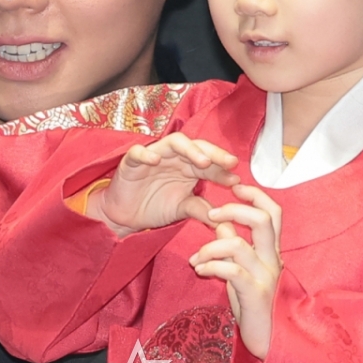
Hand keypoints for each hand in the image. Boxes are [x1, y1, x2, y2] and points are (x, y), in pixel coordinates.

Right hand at [89, 132, 239, 235]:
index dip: (223, 169)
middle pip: (197, 146)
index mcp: (188, 167)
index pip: (210, 162)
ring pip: (173, 142)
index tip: (236, 180)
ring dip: (189, 149)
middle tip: (228, 163)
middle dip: (214, 153)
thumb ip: (202, 209)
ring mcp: (154, 156)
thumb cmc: (154, 206)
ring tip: (202, 161)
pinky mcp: (132, 162)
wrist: (125, 216)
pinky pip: (138, 152)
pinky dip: (146, 154)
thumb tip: (226, 219)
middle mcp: (174, 158)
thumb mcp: (182, 209)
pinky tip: (155, 160)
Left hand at [189, 184, 282, 359]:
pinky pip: (232, 270)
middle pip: (263, 219)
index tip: (235, 187)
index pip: (273, 212)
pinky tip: (199, 270)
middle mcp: (272, 260)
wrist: (267, 342)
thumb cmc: (253, 305)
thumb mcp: (242, 269)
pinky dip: (211, 265)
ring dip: (211, 246)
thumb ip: (234, 243)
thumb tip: (221, 222)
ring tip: (196, 258)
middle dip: (233, 209)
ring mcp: (265, 276)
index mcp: (271, 251)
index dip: (256, 195)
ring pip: (239, 244)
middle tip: (211, 214)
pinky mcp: (255, 294)